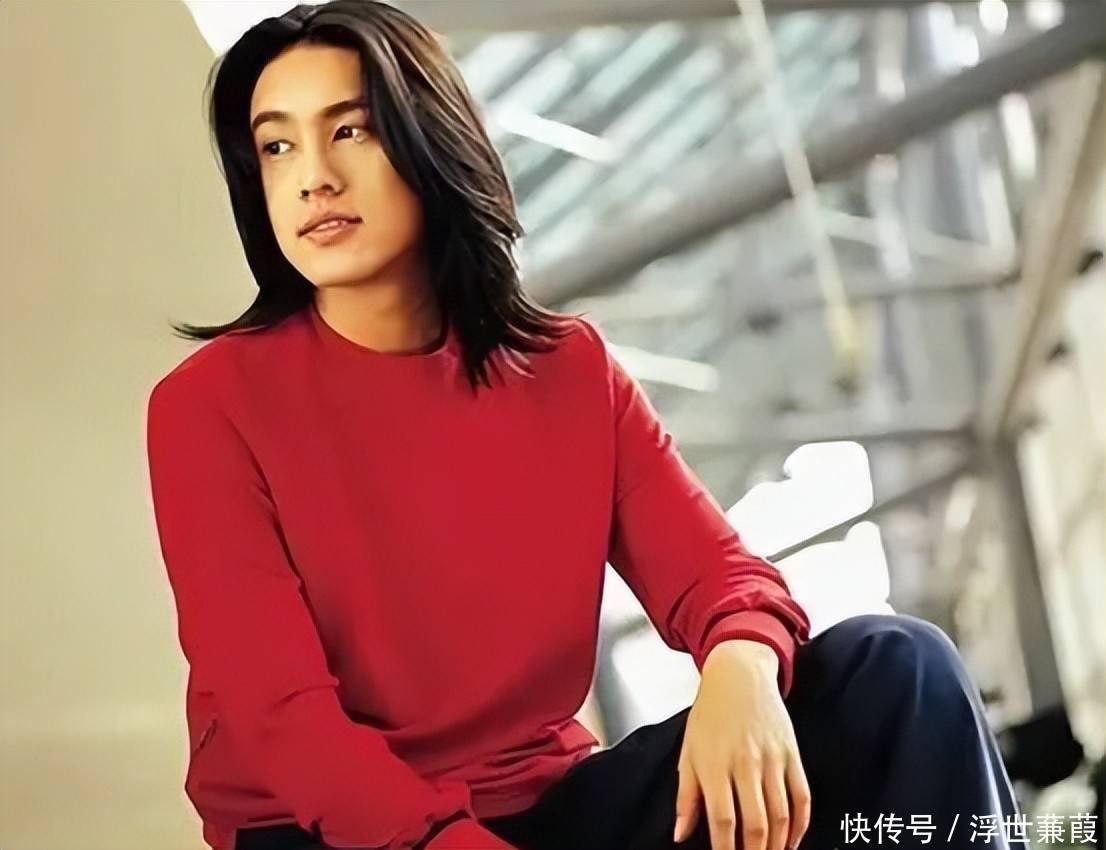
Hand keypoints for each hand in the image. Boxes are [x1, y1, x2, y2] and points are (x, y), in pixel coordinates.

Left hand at [673, 639, 809, 849]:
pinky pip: (802, 796)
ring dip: (777, 844)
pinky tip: (792, 840)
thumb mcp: (689, 752)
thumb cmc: (710, 715)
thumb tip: (681, 834)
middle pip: (755, 824)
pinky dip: (801, 824)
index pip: (722, 821)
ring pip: (781, 815)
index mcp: (714, 764)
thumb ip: (686, 797)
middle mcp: (745, 763)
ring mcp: (772, 759)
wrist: (739, 676)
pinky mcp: (792, 753)